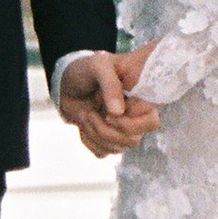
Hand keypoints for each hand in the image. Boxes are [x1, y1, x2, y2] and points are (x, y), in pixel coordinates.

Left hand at [55, 46, 159, 160]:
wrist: (66, 82)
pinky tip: (84, 123)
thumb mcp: (98, 66)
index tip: (108, 108)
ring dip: (95, 132)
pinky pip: (102, 152)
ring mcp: (122, 130)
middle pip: (135, 139)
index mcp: (141, 97)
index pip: (151, 121)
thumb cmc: (86, 69)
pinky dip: (88, 140)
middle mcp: (136, 116)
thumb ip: (110, 85)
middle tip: (92, 112)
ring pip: (118, 148)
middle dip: (108, 130)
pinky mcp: (107, 140)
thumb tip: (118, 112)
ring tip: (86, 113)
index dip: (128, 119)